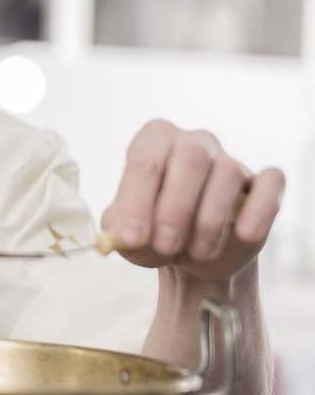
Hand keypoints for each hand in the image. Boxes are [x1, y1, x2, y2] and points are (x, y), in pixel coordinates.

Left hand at [101, 119, 284, 279]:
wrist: (190, 252)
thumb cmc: (152, 232)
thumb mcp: (129, 235)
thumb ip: (123, 232)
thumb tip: (126, 238)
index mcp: (153, 142)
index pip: (145, 162)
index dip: (136, 202)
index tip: (133, 238)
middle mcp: (192, 143)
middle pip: (190, 160)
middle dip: (175, 208)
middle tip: (165, 246)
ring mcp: (229, 160)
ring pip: (227, 174)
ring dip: (210, 218)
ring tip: (196, 253)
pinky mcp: (262, 183)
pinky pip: (271, 183)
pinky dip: (261, 208)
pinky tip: (245, 234)